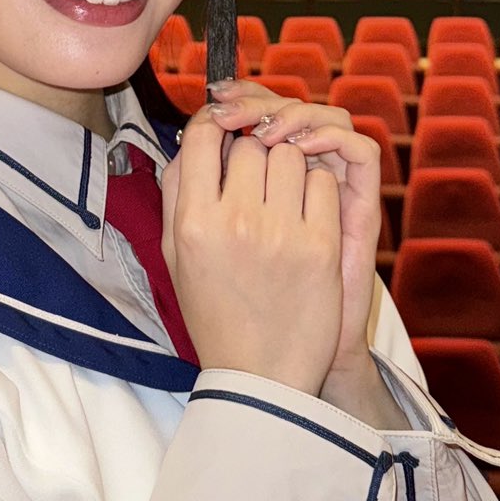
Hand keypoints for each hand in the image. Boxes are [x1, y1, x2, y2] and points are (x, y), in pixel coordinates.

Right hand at [201, 81, 382, 376]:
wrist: (261, 377)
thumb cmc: (215, 313)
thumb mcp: (175, 255)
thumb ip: (177, 193)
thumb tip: (192, 139)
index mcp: (193, 222)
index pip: (201, 136)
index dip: (216, 123)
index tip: (225, 129)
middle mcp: (235, 221)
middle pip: (251, 144)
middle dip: (255, 153)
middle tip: (256, 183)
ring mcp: (281, 232)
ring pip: (291, 156)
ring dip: (289, 168)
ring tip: (282, 201)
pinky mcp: (321, 245)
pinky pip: (324, 182)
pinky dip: (317, 191)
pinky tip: (306, 218)